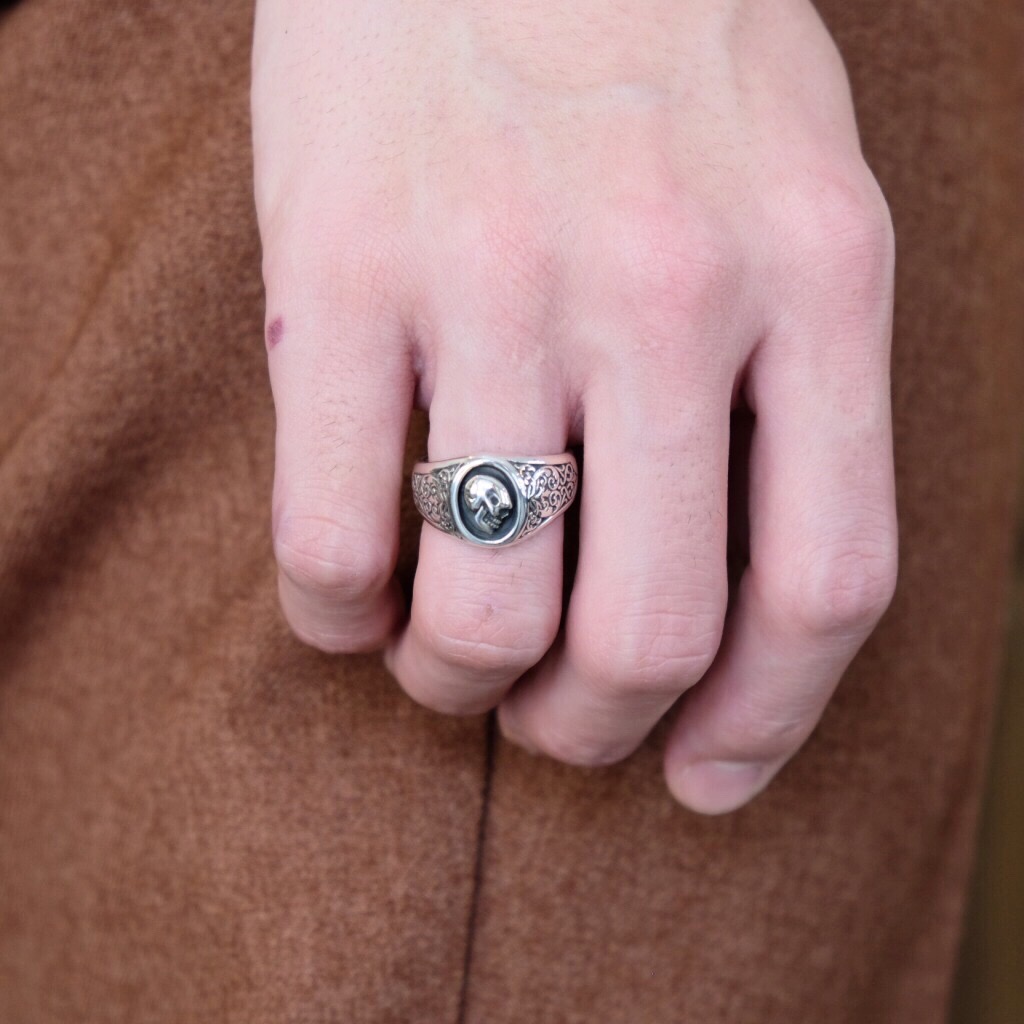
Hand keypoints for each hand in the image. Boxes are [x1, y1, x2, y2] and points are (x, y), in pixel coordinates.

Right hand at [252, 0, 897, 812]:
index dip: (763, 725)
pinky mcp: (339, 269)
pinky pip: (328, 538)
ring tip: (449, 665)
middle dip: (588, 731)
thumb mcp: (796, 198)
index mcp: (818, 276)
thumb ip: (792, 396)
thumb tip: (733, 597)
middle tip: (552, 722)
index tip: (700, 777)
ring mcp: (494, 278)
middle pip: (645, 633)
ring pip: (479, 614)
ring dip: (456, 688)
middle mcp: (666, 288)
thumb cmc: (662, 55)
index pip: (823, 584)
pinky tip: (348, 601)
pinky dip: (333, 618)